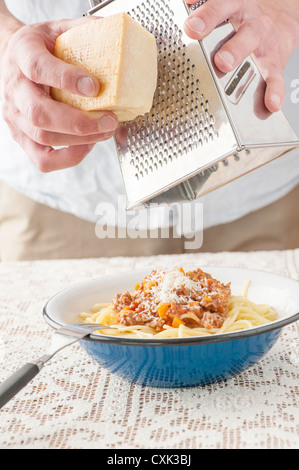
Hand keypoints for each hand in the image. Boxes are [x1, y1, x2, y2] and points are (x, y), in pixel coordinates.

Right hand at [0, 16, 117, 171]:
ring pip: (42, 136)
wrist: (14, 58)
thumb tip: (119, 38)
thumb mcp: (58, 29)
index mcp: (22, 54)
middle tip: (109, 120)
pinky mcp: (21, 136)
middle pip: (39, 113)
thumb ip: (84, 31)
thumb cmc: (41, 47)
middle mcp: (14, 88)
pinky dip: (68, 157)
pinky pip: (42, 158)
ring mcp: (14, 115)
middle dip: (79, 122)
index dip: (66, 79)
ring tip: (105, 131)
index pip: (38, 68)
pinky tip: (87, 146)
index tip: (95, 86)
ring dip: (80, 140)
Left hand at [184, 0, 298, 112]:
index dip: (207, 16)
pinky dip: (274, 90)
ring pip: (256, 46)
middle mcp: (251, 22)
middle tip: (218, 59)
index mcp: (235, 7)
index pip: (221, 7)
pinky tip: (270, 103)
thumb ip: (206, 10)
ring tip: (226, 68)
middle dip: (230, 44)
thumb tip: (186, 4)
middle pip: (243, 30)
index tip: (191, 28)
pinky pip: (275, 76)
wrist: (279, 22)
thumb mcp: (225, 8)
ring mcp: (264, 42)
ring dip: (241, 56)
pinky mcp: (275, 62)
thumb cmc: (243, 19)